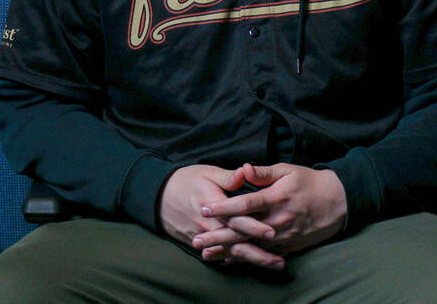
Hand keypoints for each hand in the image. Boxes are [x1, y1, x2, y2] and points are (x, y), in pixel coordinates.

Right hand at [159, 165, 282, 268]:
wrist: (158, 196)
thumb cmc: (185, 181)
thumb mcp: (206, 172)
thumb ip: (228, 177)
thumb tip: (246, 172)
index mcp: (214, 205)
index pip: (236, 218)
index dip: (254, 226)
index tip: (271, 232)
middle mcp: (209, 225)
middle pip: (236, 242)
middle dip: (258, 252)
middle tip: (279, 260)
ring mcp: (203, 236)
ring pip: (230, 252)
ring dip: (251, 259)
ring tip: (272, 263)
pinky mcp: (199, 242)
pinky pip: (219, 253)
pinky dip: (235, 259)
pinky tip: (250, 263)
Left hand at [196, 163, 346, 256]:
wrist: (337, 202)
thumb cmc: (310, 182)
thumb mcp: (288, 170)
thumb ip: (263, 172)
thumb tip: (242, 168)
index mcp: (276, 198)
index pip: (245, 204)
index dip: (224, 207)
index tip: (205, 209)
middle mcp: (278, 220)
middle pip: (243, 230)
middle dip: (218, 236)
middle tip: (197, 240)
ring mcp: (283, 236)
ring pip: (250, 246)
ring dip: (227, 250)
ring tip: (206, 254)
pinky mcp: (287, 246)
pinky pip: (262, 254)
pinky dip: (245, 257)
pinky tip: (228, 259)